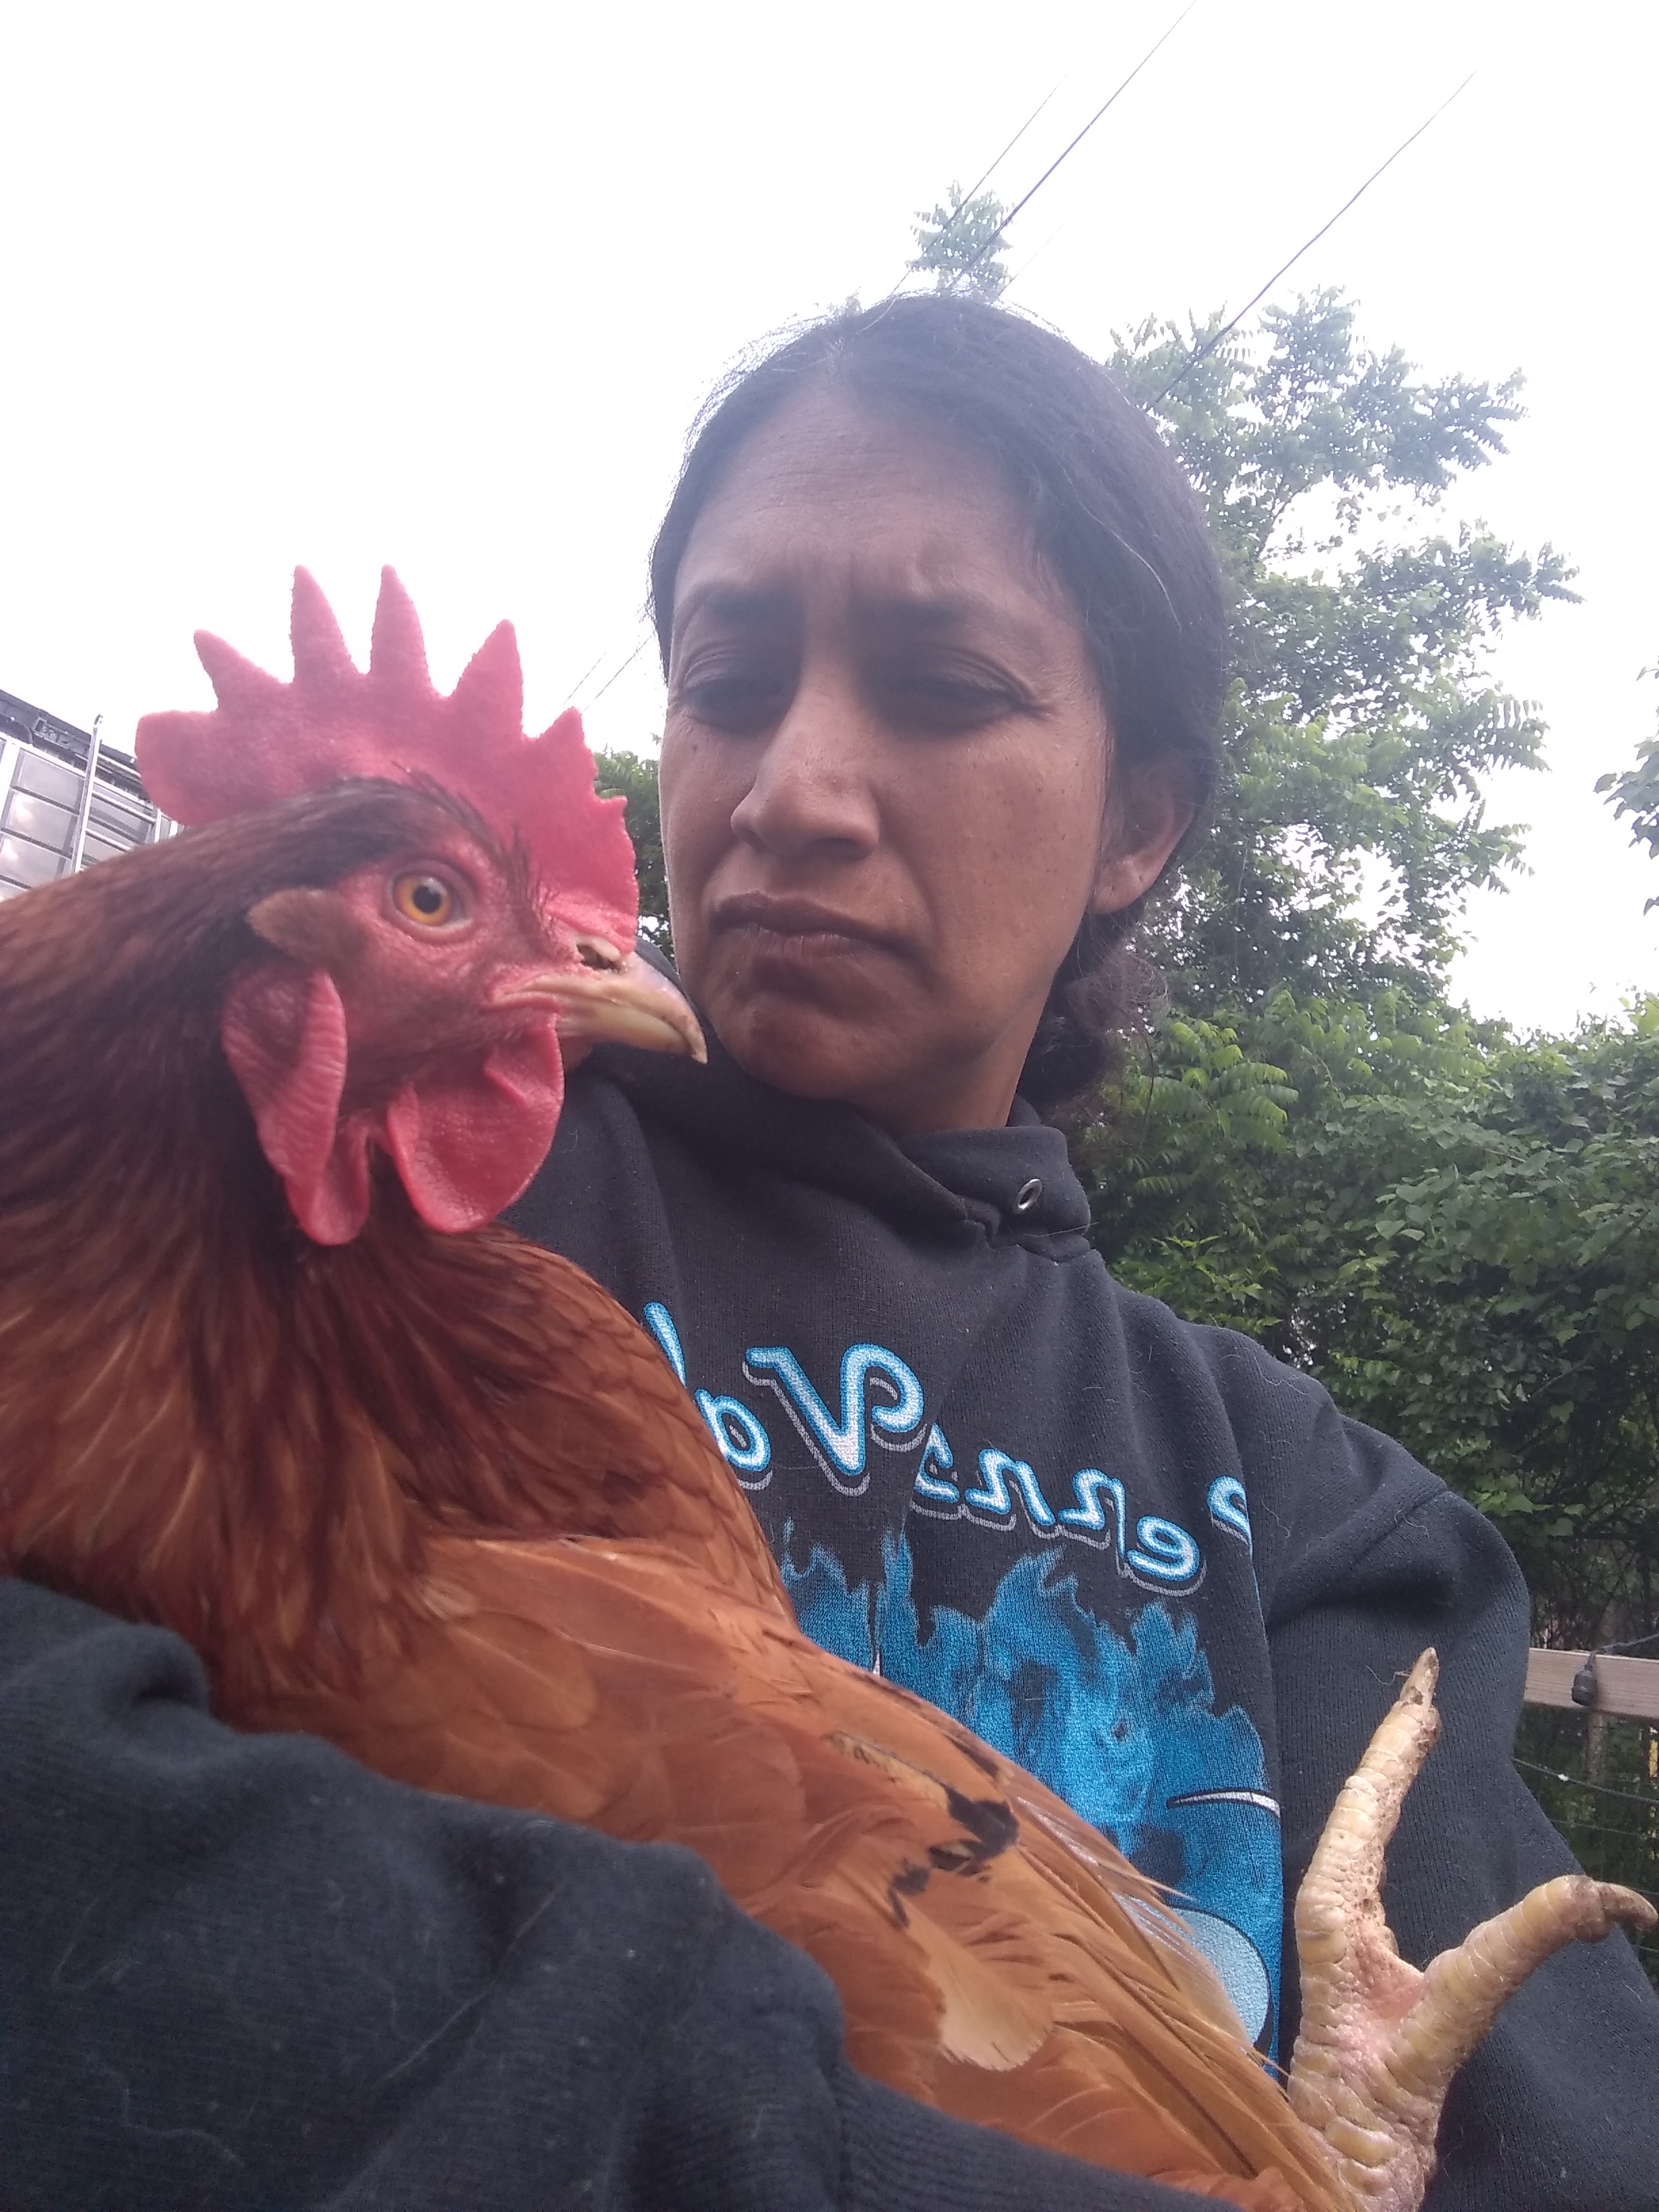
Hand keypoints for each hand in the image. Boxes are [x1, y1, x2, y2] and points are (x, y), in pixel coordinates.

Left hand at [1286, 1651, 1653, 2209]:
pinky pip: (1372, 1857)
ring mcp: (1345, 1926)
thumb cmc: (1369, 2112)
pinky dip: (1388, 1809)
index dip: (1398, 1736)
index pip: (1366, 1797)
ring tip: (1420, 1711)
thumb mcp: (1444, 2023)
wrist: (1337, 2172)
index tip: (1425, 1681)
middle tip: (1426, 1671)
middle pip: (1364, 1794)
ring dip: (1391, 1764)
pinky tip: (1399, 1795)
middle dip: (1397, 1730)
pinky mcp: (1363, 1954)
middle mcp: (1333, 1903)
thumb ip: (1512, 1954)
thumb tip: (1593, 1897)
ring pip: (1365, 1820)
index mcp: (1335, 1905)